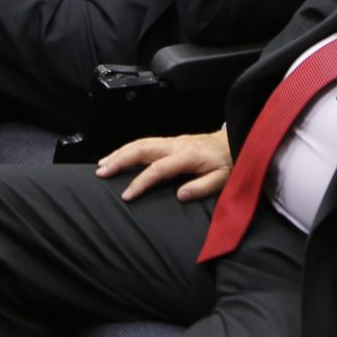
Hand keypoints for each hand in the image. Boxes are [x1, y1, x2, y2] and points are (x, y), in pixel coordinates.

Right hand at [96, 129, 232, 202]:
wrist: (235, 141)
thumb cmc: (229, 162)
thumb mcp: (223, 178)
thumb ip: (202, 187)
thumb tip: (179, 195)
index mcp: (188, 156)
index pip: (158, 169)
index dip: (140, 182)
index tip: (126, 195)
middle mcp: (176, 145)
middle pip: (142, 149)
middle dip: (119, 160)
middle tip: (101, 172)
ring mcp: (172, 141)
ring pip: (140, 143)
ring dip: (119, 153)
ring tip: (102, 164)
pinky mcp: (171, 141)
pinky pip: (145, 143)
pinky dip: (128, 149)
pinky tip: (118, 156)